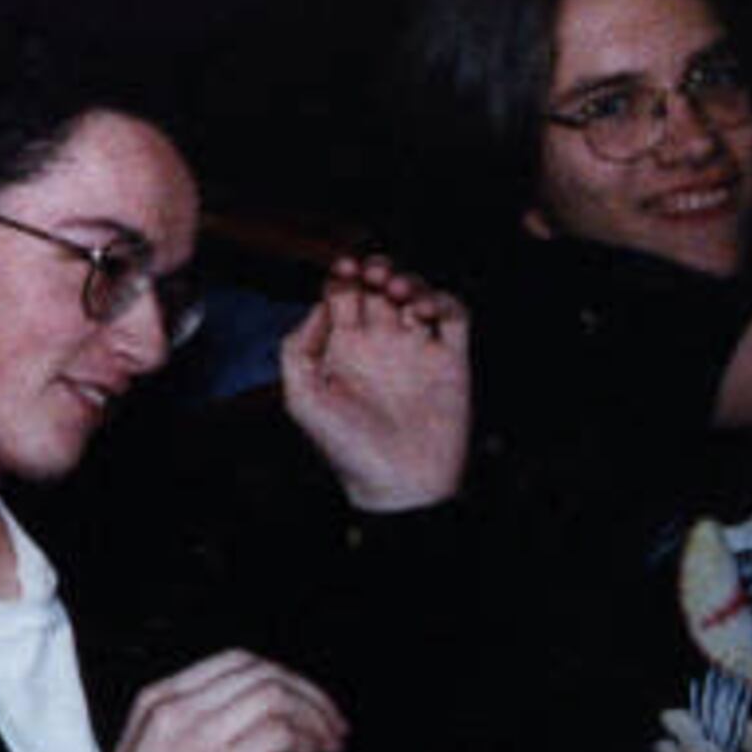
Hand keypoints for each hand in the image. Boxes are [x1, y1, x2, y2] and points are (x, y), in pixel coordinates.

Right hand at [40, 648, 347, 751]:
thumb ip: (186, 738)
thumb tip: (248, 740)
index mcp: (156, 701)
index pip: (236, 662)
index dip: (284, 680)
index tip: (307, 707)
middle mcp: (174, 709)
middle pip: (263, 673)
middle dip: (310, 695)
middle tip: (332, 726)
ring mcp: (194, 736)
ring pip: (276, 697)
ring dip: (315, 719)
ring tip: (329, 746)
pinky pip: (279, 733)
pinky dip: (307, 742)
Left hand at [280, 253, 469, 512]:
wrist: (398, 483)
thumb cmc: (345, 447)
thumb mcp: (302, 399)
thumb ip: (297, 349)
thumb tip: (317, 306)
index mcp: (342, 349)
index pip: (342, 295)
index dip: (342, 275)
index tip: (343, 268)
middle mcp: (379, 344)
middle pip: (378, 287)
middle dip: (376, 269)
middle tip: (372, 273)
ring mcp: (415, 350)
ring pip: (416, 294)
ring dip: (409, 281)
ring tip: (396, 290)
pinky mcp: (450, 361)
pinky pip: (454, 316)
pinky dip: (442, 302)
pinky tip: (422, 312)